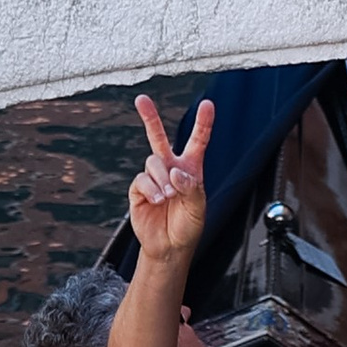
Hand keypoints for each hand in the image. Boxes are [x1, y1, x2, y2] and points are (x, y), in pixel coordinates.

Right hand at [128, 93, 211, 268]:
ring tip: (168, 196)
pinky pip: (141, 180)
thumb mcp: (199, 207)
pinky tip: (158, 200)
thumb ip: (191, 187)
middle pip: (158, 138)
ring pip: (153, 162)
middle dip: (149, 117)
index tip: (208, 104)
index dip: (203, 123)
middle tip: (141, 100)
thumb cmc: (188, 226)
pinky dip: (151, 189)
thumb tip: (175, 171)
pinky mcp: (138, 190)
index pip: (198, 141)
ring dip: (162, 178)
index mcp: (190, 168)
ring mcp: (153, 178)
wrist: (170, 247)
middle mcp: (170, 168)